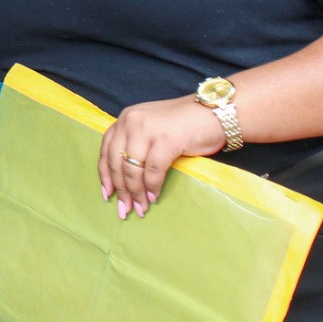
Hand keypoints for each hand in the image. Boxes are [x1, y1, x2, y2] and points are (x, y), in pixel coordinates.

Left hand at [99, 95, 225, 218]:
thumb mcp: (152, 128)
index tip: (108, 195)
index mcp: (126, 118)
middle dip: (121, 189)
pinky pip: (153, 170)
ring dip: (136, 193)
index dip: (106, 175)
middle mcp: (132, 121)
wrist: (216, 112)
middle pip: (117, 162)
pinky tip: (154, 197)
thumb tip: (125, 180)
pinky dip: (152, 186)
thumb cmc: (186, 124)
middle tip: (125, 209)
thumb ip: (136, 143)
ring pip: (132, 168)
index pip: (107, 150)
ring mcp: (148, 129)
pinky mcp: (166, 139)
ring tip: (140, 208)